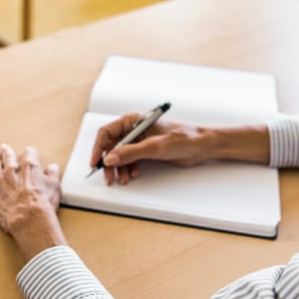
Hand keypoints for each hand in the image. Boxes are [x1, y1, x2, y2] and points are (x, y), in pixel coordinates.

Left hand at [0, 145, 66, 261]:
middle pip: (8, 157)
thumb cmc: (42, 205)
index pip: (29, 154)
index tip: (29, 152)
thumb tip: (52, 168)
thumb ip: (53, 175)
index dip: (30, 152)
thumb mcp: (54, 187)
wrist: (29, 219)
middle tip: (5, 147)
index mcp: (29, 167)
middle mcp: (12, 170)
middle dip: (7, 152)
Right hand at [89, 114, 211, 184]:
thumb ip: (131, 152)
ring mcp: (139, 140)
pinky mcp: (146, 150)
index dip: (98, 147)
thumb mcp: (154, 146)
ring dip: (119, 168)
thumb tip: (110, 158)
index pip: (107, 132)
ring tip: (122, 179)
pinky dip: (128, 168)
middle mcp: (134, 129)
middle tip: (109, 176)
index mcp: (133, 120)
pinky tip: (133, 174)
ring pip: (120, 155)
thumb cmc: (183, 138)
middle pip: (111, 146)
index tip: (96, 162)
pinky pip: (130, 160)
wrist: (201, 146)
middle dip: (109, 162)